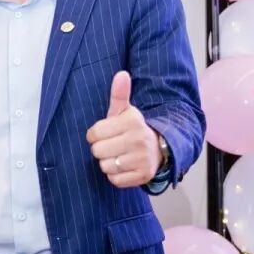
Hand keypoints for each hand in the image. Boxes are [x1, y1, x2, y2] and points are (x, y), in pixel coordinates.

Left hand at [85, 72, 161, 187]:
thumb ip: (119, 94)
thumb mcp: (125, 111)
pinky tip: (125, 166)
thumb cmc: (133, 129)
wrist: (159, 148)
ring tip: (120, 155)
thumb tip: (121, 74)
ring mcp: (142, 159)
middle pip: (97, 151)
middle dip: (101, 149)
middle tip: (113, 145)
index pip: (94, 133)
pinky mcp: (143, 176)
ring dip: (108, 163)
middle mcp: (139, 139)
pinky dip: (116, 176)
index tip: (106, 133)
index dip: (95, 135)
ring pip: (105, 166)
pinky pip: (115, 179)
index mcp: (132, 122)